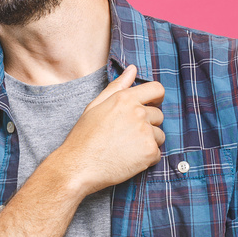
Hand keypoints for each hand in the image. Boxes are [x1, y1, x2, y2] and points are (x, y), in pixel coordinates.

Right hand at [54, 64, 165, 194]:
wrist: (78, 166)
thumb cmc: (83, 137)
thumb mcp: (95, 106)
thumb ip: (117, 86)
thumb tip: (133, 69)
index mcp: (125, 99)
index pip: (156, 89)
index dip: (156, 98)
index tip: (150, 106)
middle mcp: (138, 113)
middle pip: (158, 115)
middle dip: (148, 125)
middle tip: (126, 136)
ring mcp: (145, 133)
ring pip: (159, 135)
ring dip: (147, 142)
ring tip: (125, 149)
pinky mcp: (149, 152)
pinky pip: (157, 153)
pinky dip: (146, 158)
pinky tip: (128, 160)